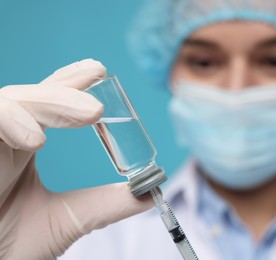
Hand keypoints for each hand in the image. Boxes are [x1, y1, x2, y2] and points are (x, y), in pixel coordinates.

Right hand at [0, 59, 153, 258]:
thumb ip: (107, 204)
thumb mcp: (67, 221)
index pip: (48, 103)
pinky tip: (34, 139)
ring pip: (8, 101)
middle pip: (30, 95)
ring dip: (49, 102)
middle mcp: (4, 137)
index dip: (71, 84)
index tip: (99, 72)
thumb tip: (151, 191)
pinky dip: (9, 121)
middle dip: (66, 90)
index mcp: (24, 145)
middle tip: (101, 101)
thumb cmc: (10, 246)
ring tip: (90, 113)